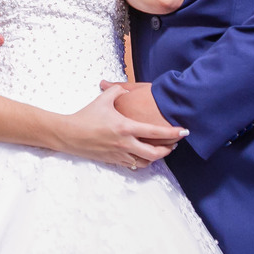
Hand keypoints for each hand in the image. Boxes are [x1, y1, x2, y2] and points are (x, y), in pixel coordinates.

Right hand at [59, 85, 188, 169]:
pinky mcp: (113, 161)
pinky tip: (144, 156)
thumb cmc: (86, 116)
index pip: (155, 132)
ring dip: (156, 158)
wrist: (69, 134)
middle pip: (154, 154)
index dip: (172, 133)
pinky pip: (132, 165)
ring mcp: (119, 154)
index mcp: (125, 127)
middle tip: (175, 144)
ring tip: (161, 151)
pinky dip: (141, 162)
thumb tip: (126, 88)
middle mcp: (125, 143)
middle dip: (168, 150)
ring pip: (145, 162)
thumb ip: (118, 91)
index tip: (184, 132)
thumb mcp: (103, 99)